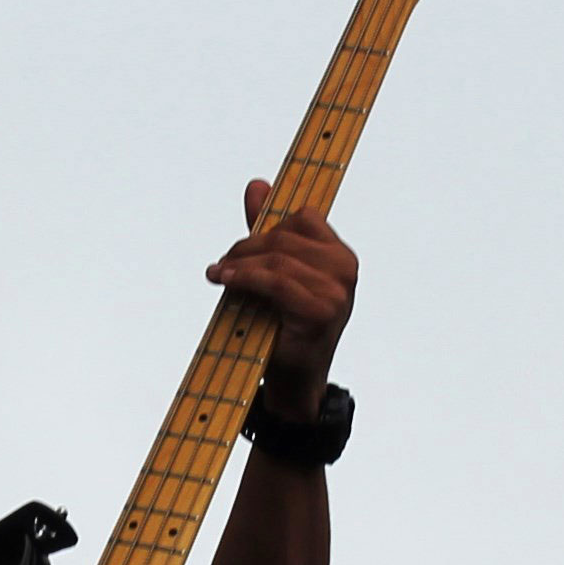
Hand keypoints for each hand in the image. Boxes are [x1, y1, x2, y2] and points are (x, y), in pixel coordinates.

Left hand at [207, 178, 357, 418]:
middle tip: (221, 264)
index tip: (238, 247)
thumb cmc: (282, 326)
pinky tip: (225, 282)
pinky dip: (245, 278)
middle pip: (284, 236)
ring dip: (239, 264)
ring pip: (276, 258)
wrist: (292, 380)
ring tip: (219, 274)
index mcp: (340, 255)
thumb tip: (257, 185)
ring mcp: (337, 291)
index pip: (302, 217)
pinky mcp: (321, 311)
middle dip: (245, 247)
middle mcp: (345, 269)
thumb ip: (268, 232)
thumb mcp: (274, 273)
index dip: (266, 226)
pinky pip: (276, 281)